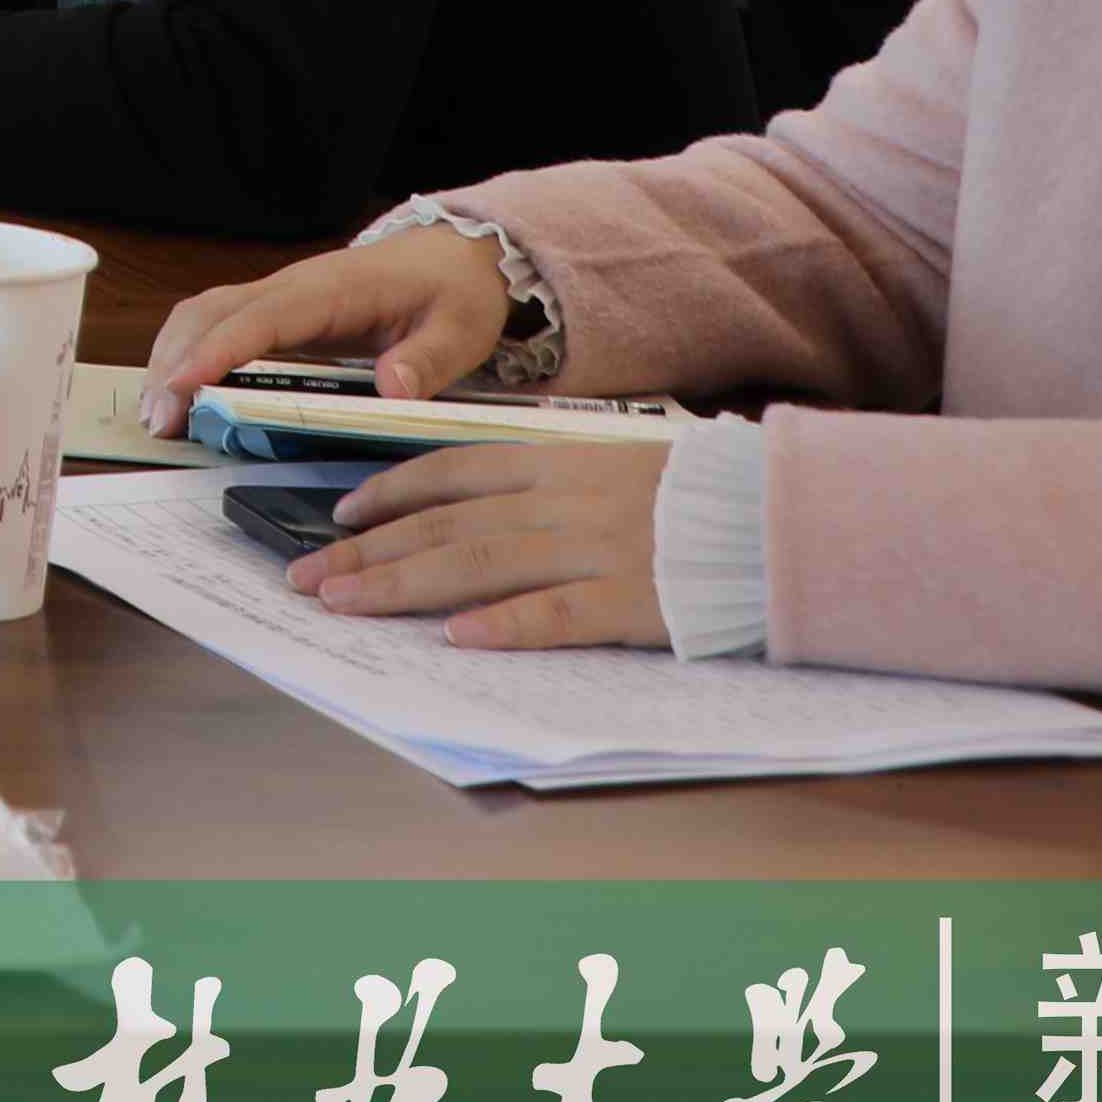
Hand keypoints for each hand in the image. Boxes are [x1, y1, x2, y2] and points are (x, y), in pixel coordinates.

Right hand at [135, 229, 517, 430]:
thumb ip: (428, 360)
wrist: (452, 256)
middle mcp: (291, 288)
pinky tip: (180, 392)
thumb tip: (391, 388)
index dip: (216, 352)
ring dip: (170, 358)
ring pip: (202, 316)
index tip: (181, 388)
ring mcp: (278, 298)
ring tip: (159, 415)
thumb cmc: (453, 291)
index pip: (261, 318)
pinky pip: (217, 325)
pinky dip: (187, 354)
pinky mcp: (276, 314)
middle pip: (210, 313)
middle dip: (174, 362)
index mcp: (330, 290)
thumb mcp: (460, 329)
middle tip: (160, 421)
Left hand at [284, 435, 677, 649]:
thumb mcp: (621, 468)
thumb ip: (554, 486)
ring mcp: (601, 549)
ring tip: (346, 602)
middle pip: (446, 524)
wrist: (794, 516)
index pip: (453, 473)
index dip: (389, 495)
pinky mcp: (638, 600)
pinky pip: (559, 613)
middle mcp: (568, 501)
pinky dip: (506, 625)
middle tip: (306, 577)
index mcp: (562, 462)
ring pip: (480, 564)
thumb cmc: (707, 500)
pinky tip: (458, 639)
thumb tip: (481, 511)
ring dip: (404, 584)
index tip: (338, 517)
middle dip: (368, 550)